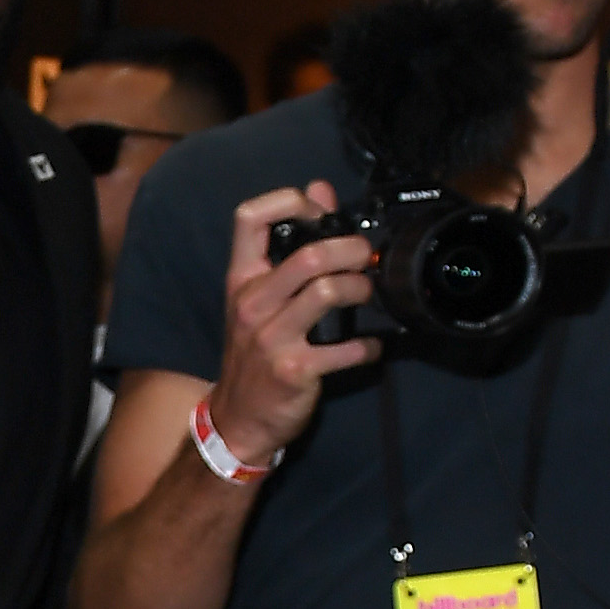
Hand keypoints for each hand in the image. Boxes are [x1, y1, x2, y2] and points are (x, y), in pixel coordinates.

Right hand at [210, 183, 378, 469]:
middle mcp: (253, 304)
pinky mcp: (295, 370)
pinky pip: (345, 348)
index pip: (249, 218)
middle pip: (309, 255)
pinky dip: (368, 346)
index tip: (319, 212)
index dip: (290, 201)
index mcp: (242, 281)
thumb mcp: (258, 298)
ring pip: (328, 292)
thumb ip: (288, 245)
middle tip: (364, 258)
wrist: (238, 420)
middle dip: (350, 249)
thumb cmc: (253, 354)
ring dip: (361, 289)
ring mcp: (273, 339)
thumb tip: (320, 189)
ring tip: (368, 294)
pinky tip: (371, 347)